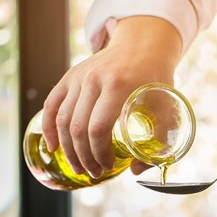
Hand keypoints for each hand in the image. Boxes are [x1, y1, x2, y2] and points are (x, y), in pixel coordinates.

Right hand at [42, 16, 181, 177]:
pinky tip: (53, 146)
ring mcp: (79, 77)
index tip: (109, 166)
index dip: (100, 153)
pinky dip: (49, 128)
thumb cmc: (156, 79)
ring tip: (80, 166)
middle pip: (78, 128)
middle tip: (94, 172)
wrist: (143, 44)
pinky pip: (52, 105)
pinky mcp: (70, 76)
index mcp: (118, 86)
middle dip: (84, 157)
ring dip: (68, 149)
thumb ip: (159, 140)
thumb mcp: (167, 106)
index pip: (98, 128)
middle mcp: (94, 79)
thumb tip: (135, 171)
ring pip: (63, 120)